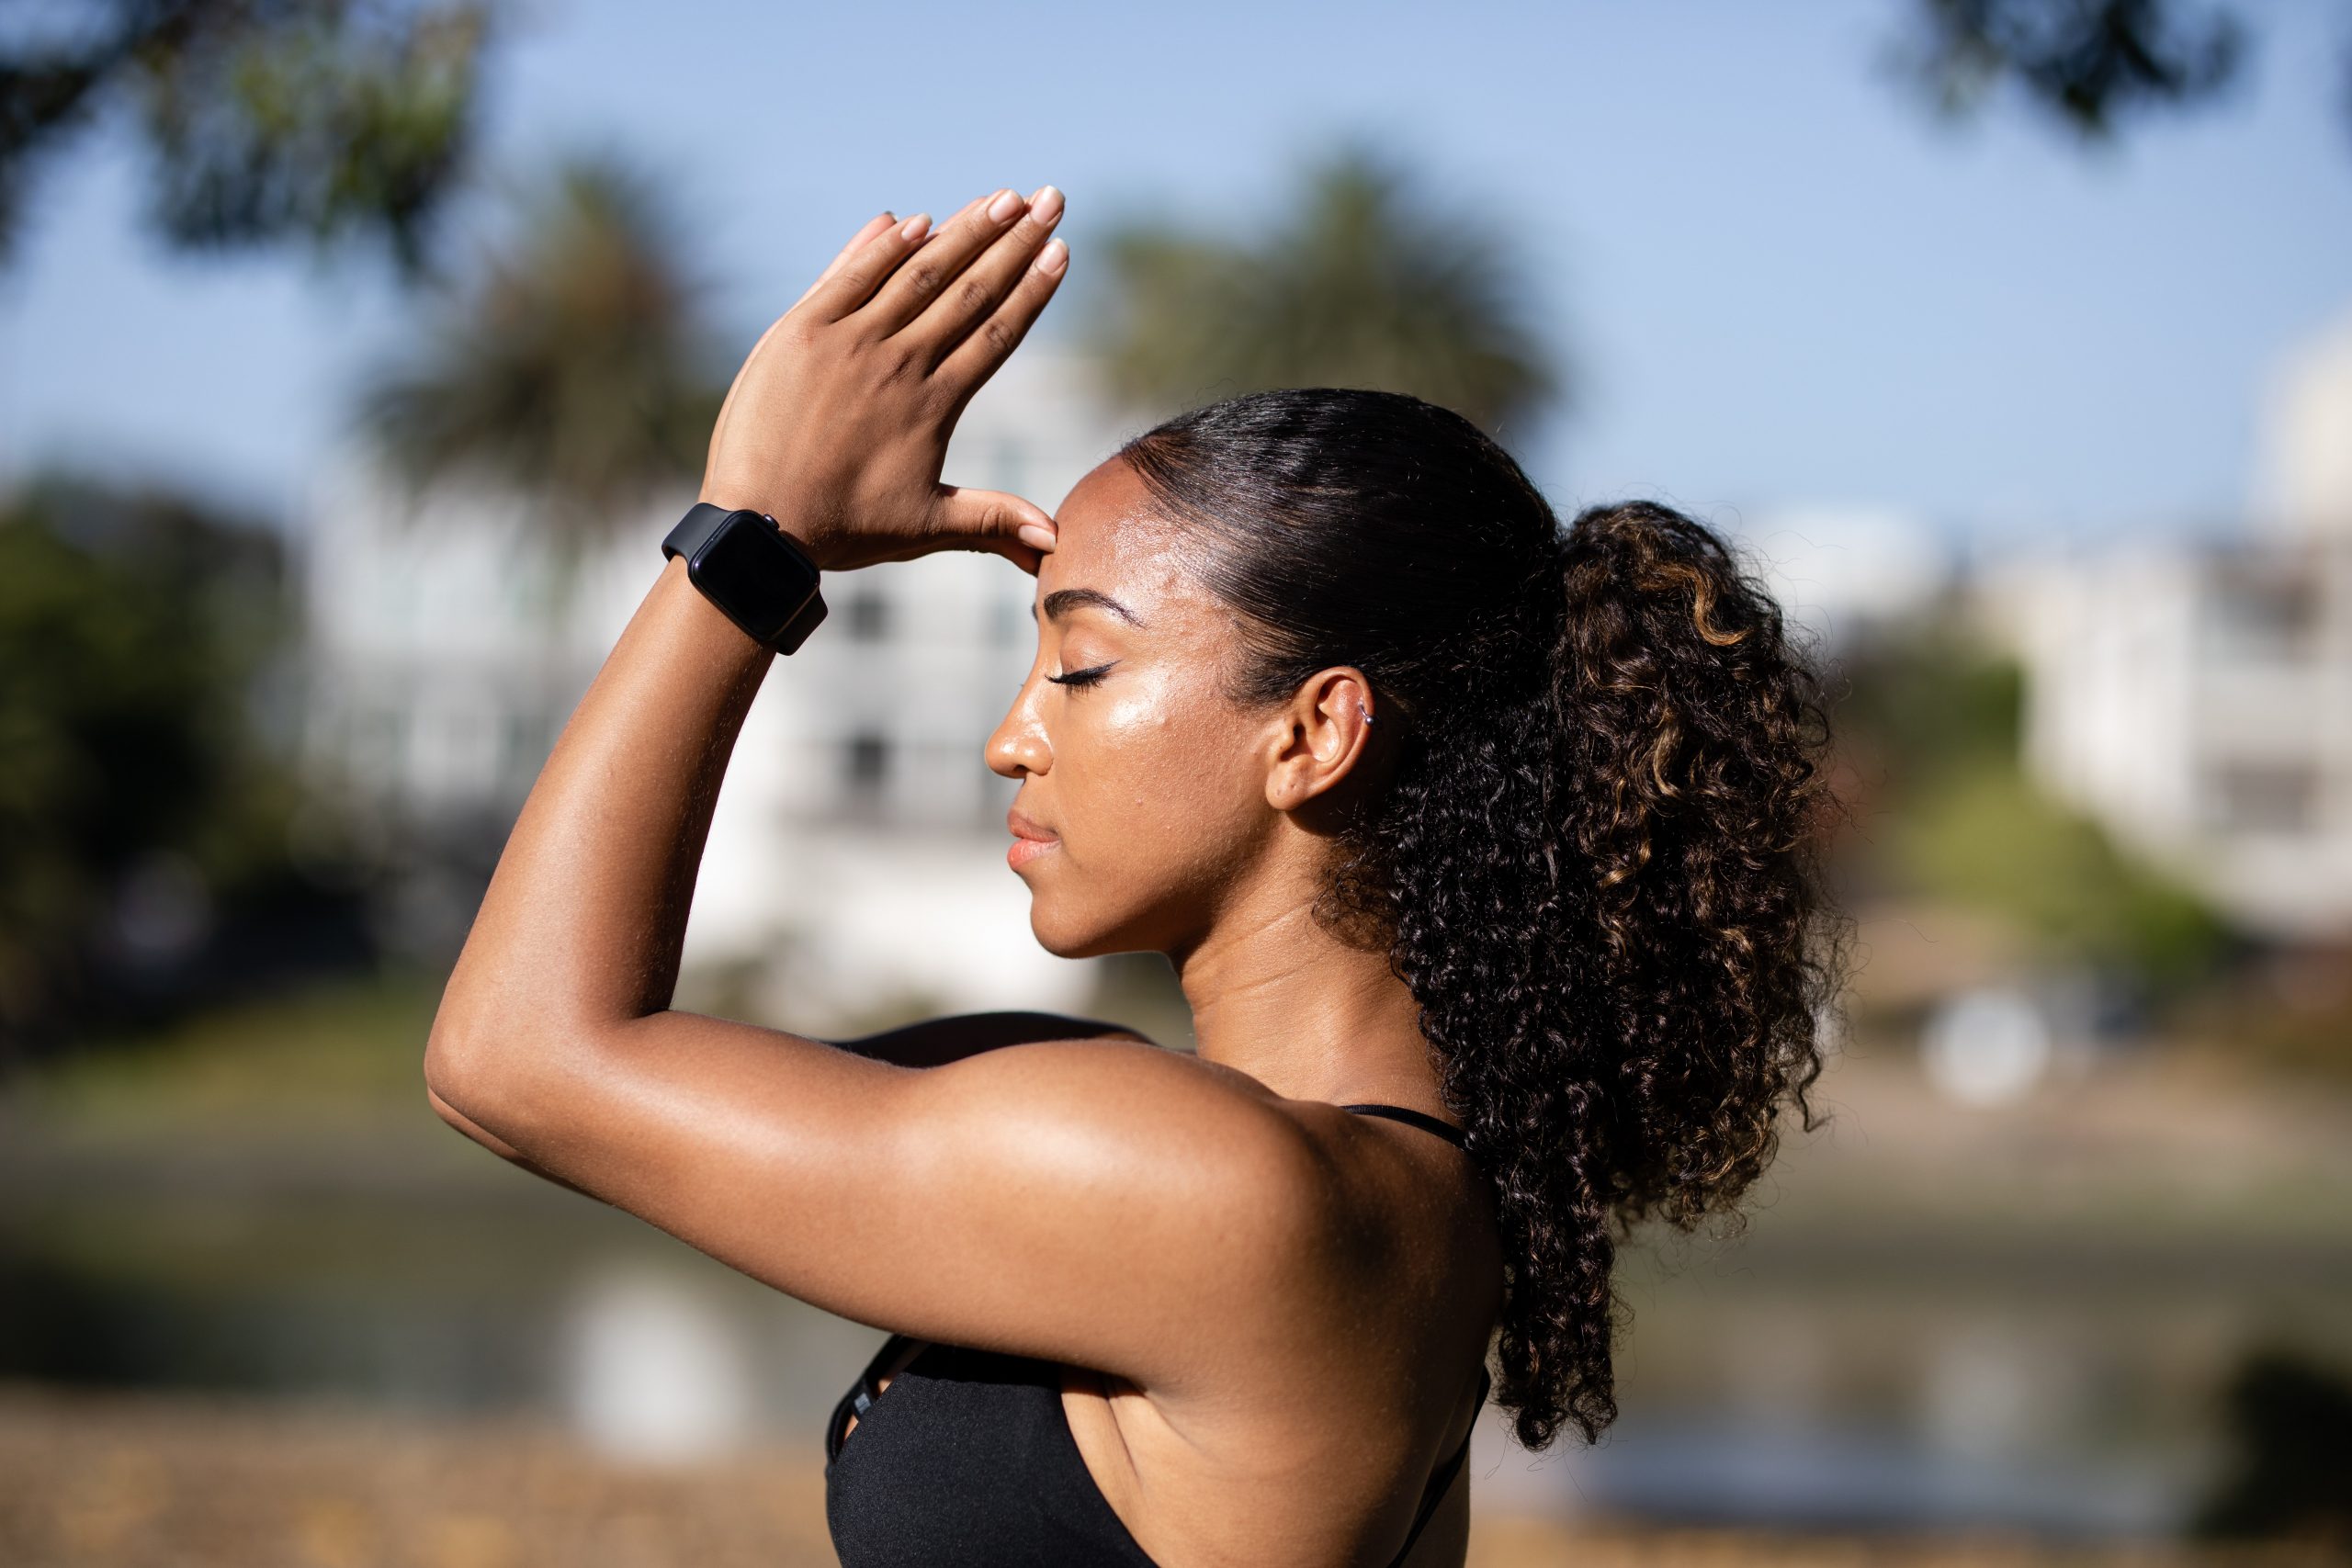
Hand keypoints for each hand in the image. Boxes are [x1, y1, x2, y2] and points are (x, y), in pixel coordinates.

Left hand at [699, 184, 1069, 575]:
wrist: (756, 526)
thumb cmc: (843, 530)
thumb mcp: (925, 527)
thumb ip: (993, 522)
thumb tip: (1057, 543)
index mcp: (933, 405)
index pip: (996, 332)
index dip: (1032, 289)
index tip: (1061, 249)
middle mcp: (897, 363)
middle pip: (968, 289)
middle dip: (1013, 241)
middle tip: (1049, 198)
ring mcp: (848, 341)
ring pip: (917, 272)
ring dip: (962, 229)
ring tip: (1002, 197)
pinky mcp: (800, 330)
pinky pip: (850, 275)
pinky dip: (883, 246)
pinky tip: (915, 219)